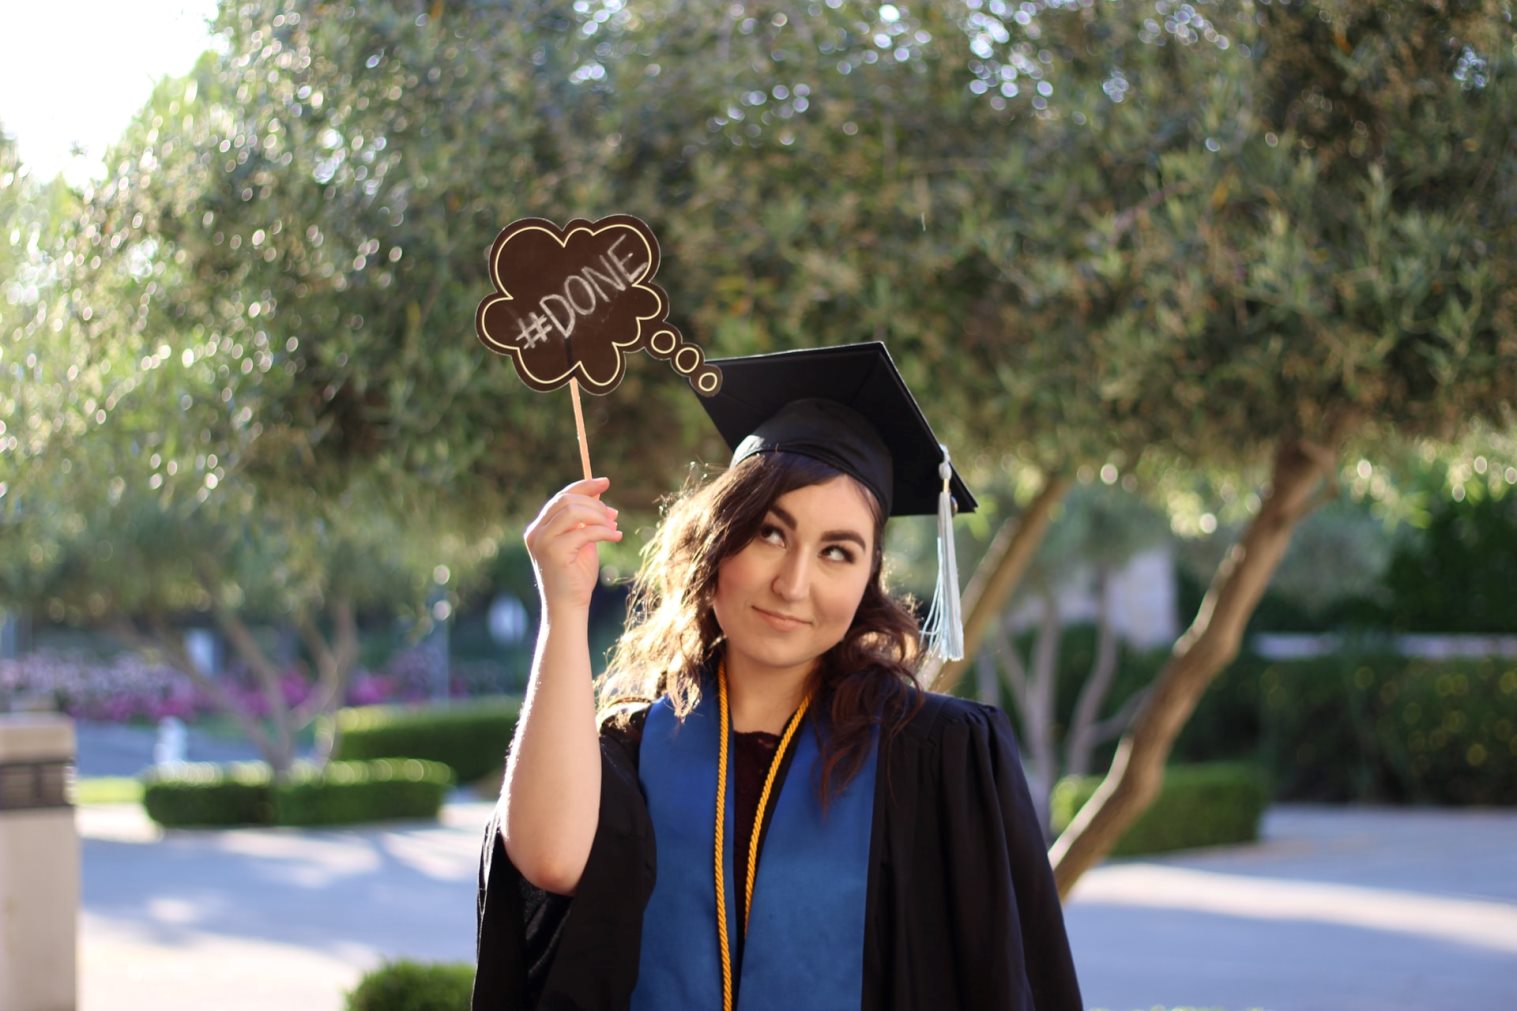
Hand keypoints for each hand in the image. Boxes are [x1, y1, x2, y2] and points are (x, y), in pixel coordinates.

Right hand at [523, 476, 621, 613]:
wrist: (568, 607)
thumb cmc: (576, 577)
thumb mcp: (582, 542)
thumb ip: (585, 521)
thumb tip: (600, 496)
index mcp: (539, 528)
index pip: (561, 497)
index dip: (584, 486)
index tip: (605, 482)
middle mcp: (536, 532)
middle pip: (567, 500)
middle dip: (595, 504)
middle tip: (614, 515)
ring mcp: (542, 541)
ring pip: (573, 511)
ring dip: (599, 517)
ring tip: (614, 528)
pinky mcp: (554, 552)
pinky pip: (584, 531)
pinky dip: (604, 531)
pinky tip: (616, 537)